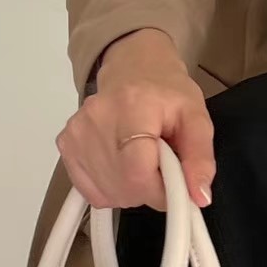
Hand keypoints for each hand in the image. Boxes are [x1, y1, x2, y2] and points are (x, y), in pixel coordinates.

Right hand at [55, 29, 215, 209]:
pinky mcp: (65, 145)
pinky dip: (112, 189)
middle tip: (161, 168)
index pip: (137, 171)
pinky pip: (92, 191)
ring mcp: (76, 132)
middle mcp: (97, 118)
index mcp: (132, 106)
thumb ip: (200, 158)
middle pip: (123, 186)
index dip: (159, 191)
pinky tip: (123, 166)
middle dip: (149, 190)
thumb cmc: (166, 93)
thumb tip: (199, 197)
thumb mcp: (197, 118)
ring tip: (142, 161)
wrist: (133, 70)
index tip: (174, 185)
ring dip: (132, 190)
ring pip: (108, 193)